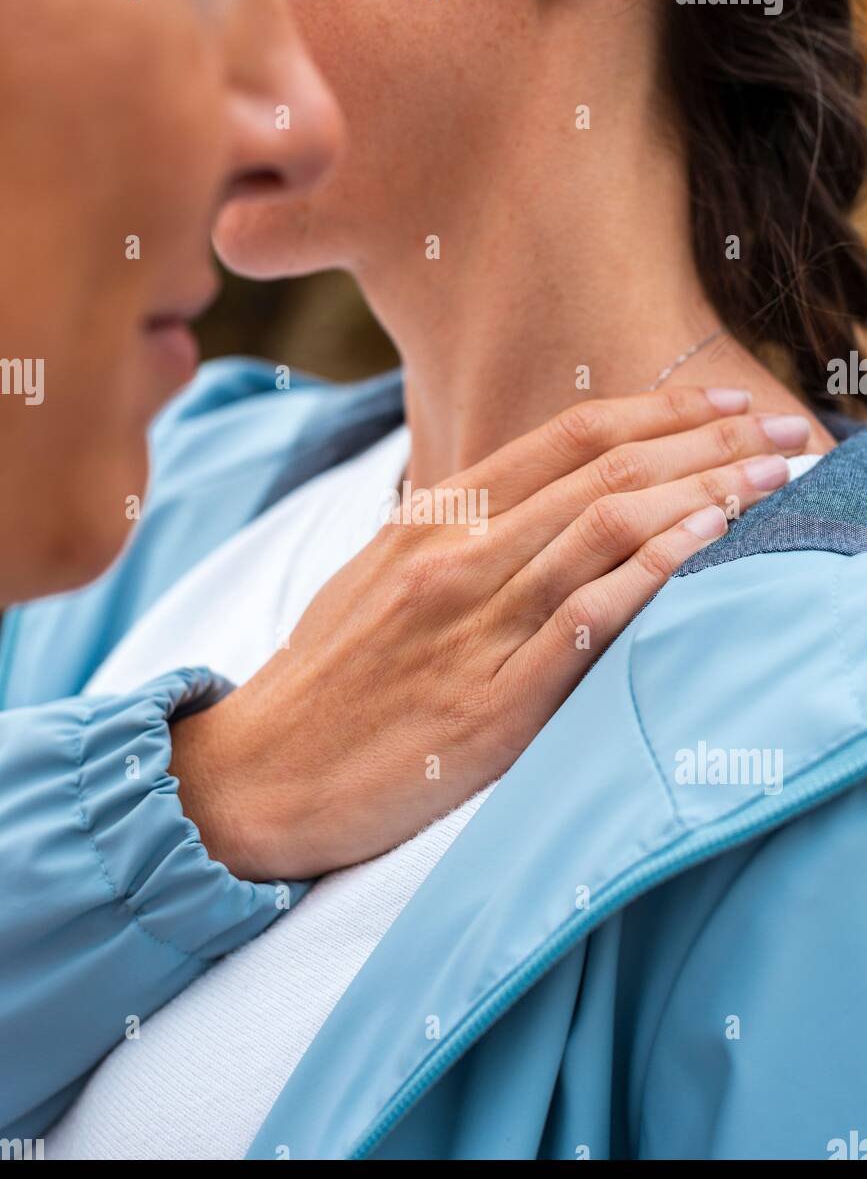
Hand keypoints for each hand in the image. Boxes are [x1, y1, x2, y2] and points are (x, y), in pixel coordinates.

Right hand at [170, 387, 808, 878]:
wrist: (257, 774)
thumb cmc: (325, 674)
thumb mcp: (376, 572)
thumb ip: (452, 528)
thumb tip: (530, 496)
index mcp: (430, 520)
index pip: (564, 440)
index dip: (658, 412)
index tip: (727, 404)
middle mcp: (456, 558)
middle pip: (603, 475)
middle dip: (709, 445)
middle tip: (787, 432)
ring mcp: (471, 629)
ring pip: (602, 532)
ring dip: (704, 494)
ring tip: (775, 481)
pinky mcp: (488, 708)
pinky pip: (582, 623)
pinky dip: (651, 575)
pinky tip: (708, 546)